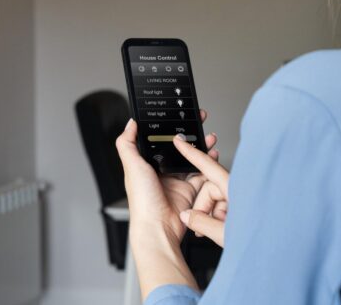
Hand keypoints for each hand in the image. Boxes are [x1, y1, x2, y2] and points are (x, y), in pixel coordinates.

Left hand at [115, 111, 218, 296]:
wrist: (159, 227)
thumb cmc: (142, 201)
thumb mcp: (131, 166)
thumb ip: (127, 143)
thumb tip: (130, 123)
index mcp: (146, 164)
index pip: (158, 139)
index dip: (168, 126)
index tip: (178, 114)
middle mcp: (162, 171)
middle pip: (178, 147)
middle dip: (189, 133)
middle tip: (199, 120)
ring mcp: (177, 180)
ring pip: (192, 158)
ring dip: (201, 146)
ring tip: (209, 136)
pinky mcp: (190, 190)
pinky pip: (202, 173)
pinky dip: (209, 164)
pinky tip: (213, 154)